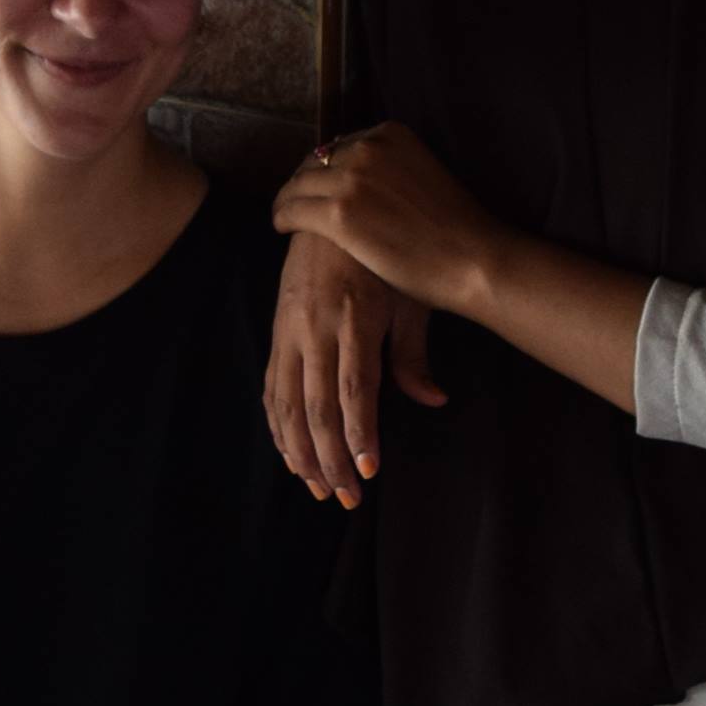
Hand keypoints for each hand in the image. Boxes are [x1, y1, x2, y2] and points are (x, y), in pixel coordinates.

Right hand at [265, 226, 442, 505]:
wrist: (331, 207)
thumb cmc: (383, 257)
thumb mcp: (408, 298)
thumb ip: (414, 355)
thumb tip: (434, 400)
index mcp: (353, 318)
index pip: (353, 390)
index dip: (358, 435)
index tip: (368, 472)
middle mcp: (315, 327)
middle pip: (316, 408)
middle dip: (330, 460)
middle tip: (348, 499)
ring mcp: (288, 330)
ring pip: (286, 404)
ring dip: (300, 453)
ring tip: (319, 489)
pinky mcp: (276, 331)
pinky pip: (271, 388)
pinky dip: (278, 427)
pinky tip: (292, 455)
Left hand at [275, 126, 511, 333]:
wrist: (474, 258)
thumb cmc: (459, 228)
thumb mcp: (425, 174)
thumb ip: (394, 170)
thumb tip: (370, 184)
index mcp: (390, 133)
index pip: (340, 145)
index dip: (324, 167)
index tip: (319, 185)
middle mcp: (367, 148)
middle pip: (315, 161)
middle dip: (302, 182)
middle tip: (294, 201)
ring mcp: (351, 179)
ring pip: (298, 184)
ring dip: (287, 199)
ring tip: (284, 215)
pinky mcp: (338, 214)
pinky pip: (293, 210)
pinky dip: (282, 217)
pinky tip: (281, 227)